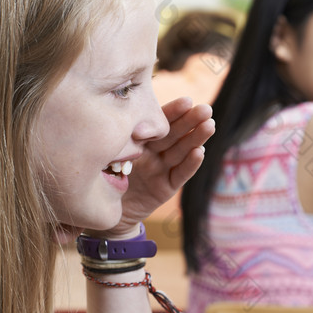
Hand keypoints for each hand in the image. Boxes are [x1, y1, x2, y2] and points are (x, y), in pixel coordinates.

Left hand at [108, 98, 213, 237]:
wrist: (103, 211)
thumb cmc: (102, 179)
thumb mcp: (108, 153)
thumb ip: (119, 137)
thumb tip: (121, 112)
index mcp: (141, 141)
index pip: (159, 123)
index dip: (174, 112)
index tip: (187, 101)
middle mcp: (154, 153)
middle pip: (175, 135)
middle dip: (192, 121)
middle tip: (207, 109)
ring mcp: (162, 170)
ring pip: (182, 151)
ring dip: (197, 138)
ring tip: (210, 126)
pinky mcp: (166, 188)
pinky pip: (180, 174)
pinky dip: (190, 164)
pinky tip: (200, 152)